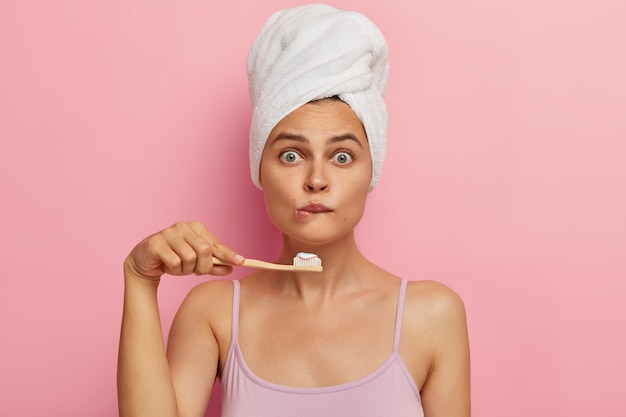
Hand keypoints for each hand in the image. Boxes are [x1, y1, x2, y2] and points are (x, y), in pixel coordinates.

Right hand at [124, 221, 243, 280]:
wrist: (145, 262)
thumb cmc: (173, 259)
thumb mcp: (196, 264)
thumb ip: (213, 265)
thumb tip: (232, 268)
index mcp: (196, 227)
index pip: (216, 244)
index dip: (228, 254)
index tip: (241, 262)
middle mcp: (183, 226)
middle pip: (205, 251)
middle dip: (202, 267)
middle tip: (193, 271)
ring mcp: (168, 232)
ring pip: (189, 258)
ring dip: (185, 269)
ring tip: (177, 267)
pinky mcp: (155, 243)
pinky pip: (174, 262)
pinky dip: (173, 269)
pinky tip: (166, 266)